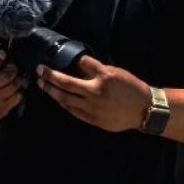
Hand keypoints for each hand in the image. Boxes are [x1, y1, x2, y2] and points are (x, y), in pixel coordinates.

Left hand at [37, 54, 153, 132]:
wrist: (144, 109)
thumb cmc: (130, 87)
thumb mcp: (113, 71)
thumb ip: (93, 68)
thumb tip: (76, 63)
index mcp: (99, 83)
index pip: (72, 75)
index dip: (55, 72)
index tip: (44, 67)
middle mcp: (94, 97)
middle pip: (65, 90)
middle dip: (49, 82)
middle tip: (38, 76)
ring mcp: (93, 111)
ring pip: (67, 103)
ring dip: (54, 94)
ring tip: (44, 87)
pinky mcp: (94, 121)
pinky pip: (75, 113)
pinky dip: (65, 105)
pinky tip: (60, 100)